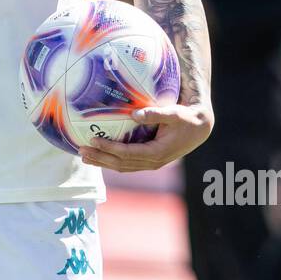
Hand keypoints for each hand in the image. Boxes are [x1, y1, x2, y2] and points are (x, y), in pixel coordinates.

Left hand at [79, 103, 213, 172]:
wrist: (199, 129)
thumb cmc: (186, 119)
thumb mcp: (174, 113)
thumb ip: (155, 114)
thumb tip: (134, 113)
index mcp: (156, 152)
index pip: (127, 153)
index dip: (109, 148)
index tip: (93, 141)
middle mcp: (152, 162)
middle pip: (120, 163)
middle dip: (100, 158)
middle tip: (80, 151)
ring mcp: (150, 163)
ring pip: (122, 166)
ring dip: (102, 162)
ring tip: (84, 156)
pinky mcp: (148, 160)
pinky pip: (127, 164)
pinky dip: (111, 161)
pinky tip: (100, 156)